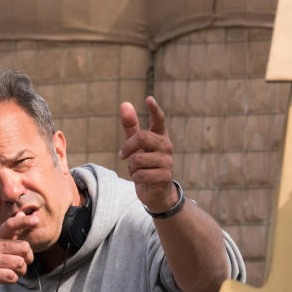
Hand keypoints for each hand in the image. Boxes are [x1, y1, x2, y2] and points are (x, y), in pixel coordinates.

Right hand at [0, 212, 36, 291]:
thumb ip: (10, 233)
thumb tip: (20, 213)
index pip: (10, 225)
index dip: (24, 221)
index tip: (36, 220)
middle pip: (24, 247)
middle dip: (28, 259)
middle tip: (20, 265)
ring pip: (20, 263)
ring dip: (20, 271)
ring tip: (12, 273)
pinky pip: (12, 276)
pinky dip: (13, 279)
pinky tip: (6, 279)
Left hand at [118, 96, 177, 212]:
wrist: (156, 192)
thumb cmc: (145, 164)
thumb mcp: (136, 145)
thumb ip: (131, 126)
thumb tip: (125, 103)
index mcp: (160, 136)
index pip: (158, 120)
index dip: (154, 110)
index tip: (148, 99)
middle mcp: (166, 146)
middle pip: (142, 137)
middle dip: (128, 147)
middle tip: (123, 155)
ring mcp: (168, 161)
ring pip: (138, 158)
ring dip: (131, 167)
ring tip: (138, 170)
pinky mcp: (165, 176)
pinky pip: (140, 174)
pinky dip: (136, 178)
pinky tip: (143, 179)